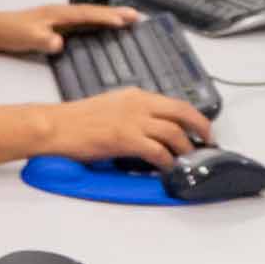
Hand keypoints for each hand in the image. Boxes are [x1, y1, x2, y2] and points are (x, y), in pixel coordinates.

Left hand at [0, 5, 146, 55]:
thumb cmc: (8, 31)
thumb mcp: (27, 37)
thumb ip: (44, 40)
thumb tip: (60, 43)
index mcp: (56, 12)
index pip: (86, 14)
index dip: (105, 17)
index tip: (124, 20)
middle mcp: (60, 13)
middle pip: (93, 11)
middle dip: (115, 13)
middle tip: (136, 16)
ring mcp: (57, 19)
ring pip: (88, 16)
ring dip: (107, 17)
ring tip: (126, 19)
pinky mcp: (54, 26)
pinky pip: (81, 23)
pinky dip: (95, 23)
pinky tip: (101, 29)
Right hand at [41, 85, 209, 167]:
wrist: (56, 126)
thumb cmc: (76, 120)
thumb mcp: (111, 107)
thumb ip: (133, 114)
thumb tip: (150, 130)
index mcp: (135, 95)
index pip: (173, 102)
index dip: (192, 116)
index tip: (200, 128)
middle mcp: (138, 104)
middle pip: (182, 112)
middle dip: (201, 127)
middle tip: (208, 142)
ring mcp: (132, 121)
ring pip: (173, 132)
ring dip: (185, 148)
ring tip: (188, 159)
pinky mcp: (125, 138)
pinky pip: (156, 150)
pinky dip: (166, 160)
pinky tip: (168, 167)